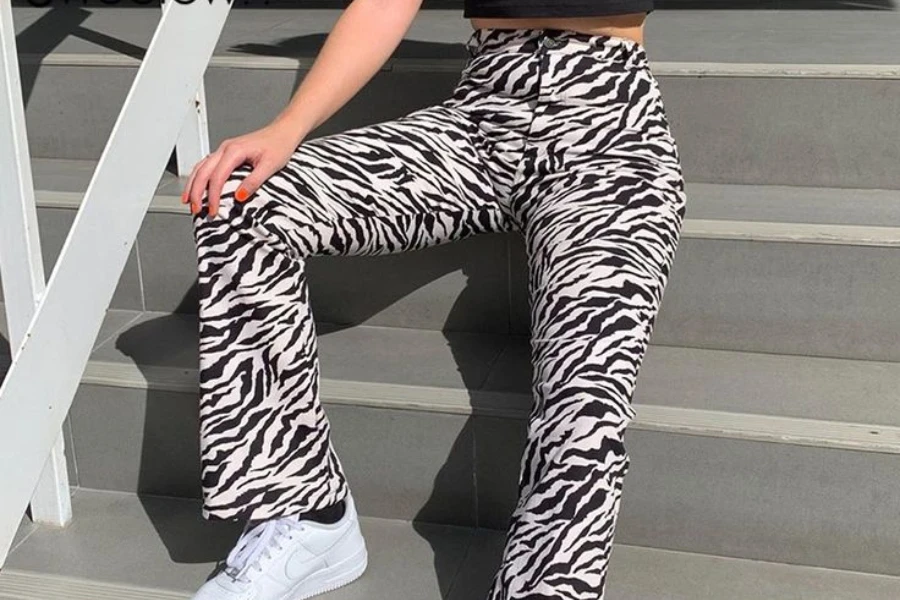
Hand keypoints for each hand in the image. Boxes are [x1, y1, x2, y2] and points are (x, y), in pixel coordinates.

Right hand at [182, 122, 301, 217]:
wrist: (284, 132)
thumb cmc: (279, 145)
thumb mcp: (270, 166)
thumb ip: (254, 181)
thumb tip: (239, 196)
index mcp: (235, 151)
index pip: (217, 176)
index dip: (212, 195)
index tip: (213, 210)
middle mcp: (226, 148)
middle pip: (203, 171)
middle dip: (196, 192)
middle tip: (196, 209)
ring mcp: (224, 150)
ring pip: (201, 167)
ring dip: (193, 184)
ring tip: (188, 201)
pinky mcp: (227, 153)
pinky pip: (206, 165)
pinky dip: (199, 177)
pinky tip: (196, 186)